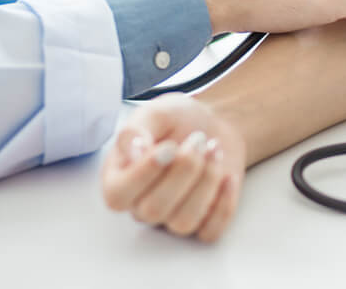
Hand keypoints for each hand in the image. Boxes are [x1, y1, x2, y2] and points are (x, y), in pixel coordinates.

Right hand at [101, 95, 246, 242]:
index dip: (144, 174)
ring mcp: (171, 217)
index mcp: (119, 178)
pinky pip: (210, 232)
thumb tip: (134, 152)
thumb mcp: (153, 114)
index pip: (117, 196)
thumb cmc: (176, 120)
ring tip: (214, 149)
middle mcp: (141, 204)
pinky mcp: (202, 223)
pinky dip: (224, 204)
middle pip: (153, 210)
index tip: (169, 146)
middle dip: (183, 170)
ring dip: (205, 181)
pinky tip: (228, 176)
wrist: (212, 124)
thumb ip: (135, 131)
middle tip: (198, 139)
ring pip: (183, 222)